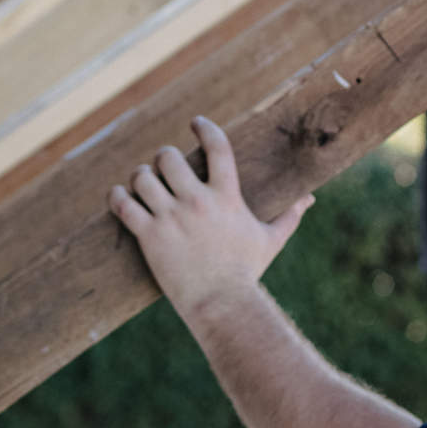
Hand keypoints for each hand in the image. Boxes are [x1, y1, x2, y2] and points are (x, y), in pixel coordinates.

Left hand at [109, 116, 312, 317]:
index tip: (195, 123)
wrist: (221, 304)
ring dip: (141, 176)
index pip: (217, 147)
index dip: (204, 128)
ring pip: (142, 177)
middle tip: (164, 167)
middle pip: (168, 157)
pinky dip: (117, 197)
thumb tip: (309, 199)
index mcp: (227, 197)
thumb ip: (289, 216)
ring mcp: (171, 218)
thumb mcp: (271, 240)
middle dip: (163, 158)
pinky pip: (124, 205)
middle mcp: (197, 201)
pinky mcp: (149, 236)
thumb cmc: (246, 272)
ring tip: (143, 183)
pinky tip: (119, 196)